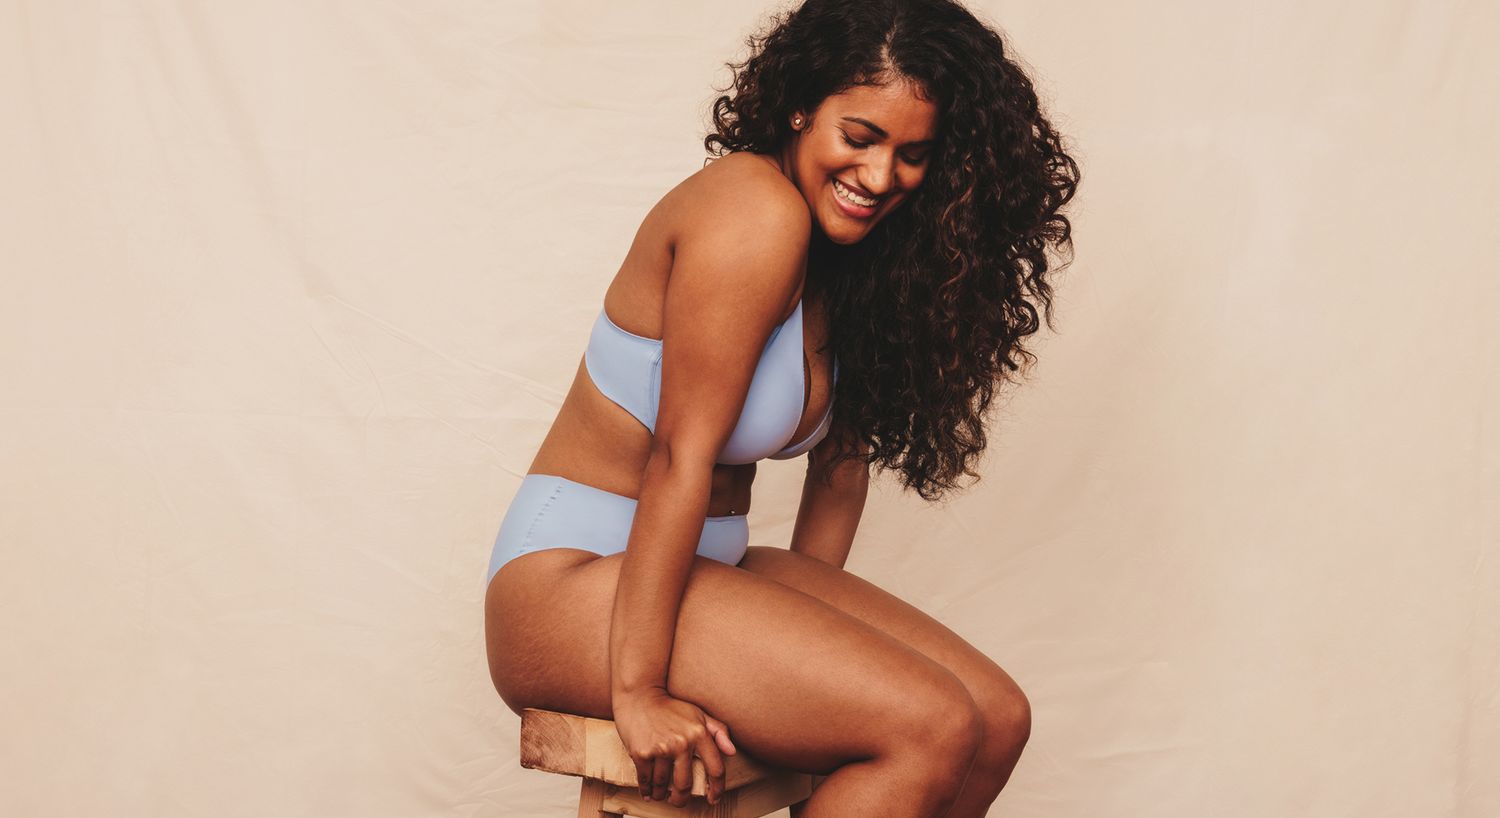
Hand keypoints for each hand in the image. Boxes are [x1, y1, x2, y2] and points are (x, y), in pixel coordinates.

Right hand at [612, 687, 737, 806]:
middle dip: (681, 799)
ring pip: (663, 784)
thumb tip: (732, 752)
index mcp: (699, 733)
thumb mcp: (698, 714)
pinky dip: (646, 789)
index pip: (715, 768)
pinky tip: (648, 793)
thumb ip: (719, 731)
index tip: (713, 798)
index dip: (717, 788)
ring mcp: (661, 748)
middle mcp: (682, 742)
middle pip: (685, 784)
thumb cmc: (670, 707)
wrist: (640, 696)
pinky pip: (645, 779)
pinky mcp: (641, 752)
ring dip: (661, 794)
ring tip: (660, 795)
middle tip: (678, 801)